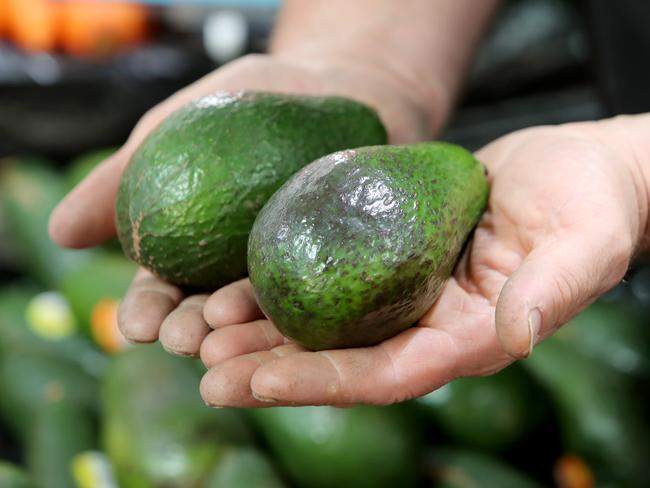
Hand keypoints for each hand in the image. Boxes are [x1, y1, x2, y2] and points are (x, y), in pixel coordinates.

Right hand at [48, 53, 435, 351]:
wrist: (342, 89)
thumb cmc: (255, 102)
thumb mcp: (178, 123)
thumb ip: (123, 175)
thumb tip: (61, 232)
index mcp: (195, 251)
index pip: (162, 292)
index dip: (146, 311)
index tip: (138, 326)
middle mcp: (239, 272)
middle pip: (208, 316)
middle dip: (191, 334)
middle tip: (185, 342)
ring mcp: (293, 275)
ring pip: (264, 319)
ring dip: (243, 338)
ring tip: (231, 343)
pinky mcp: (343, 273)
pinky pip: (325, 300)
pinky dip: (306, 315)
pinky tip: (298, 333)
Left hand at [196, 117, 648, 406]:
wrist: (577, 172)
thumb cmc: (590, 205)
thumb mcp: (584, 242)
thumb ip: (553, 289)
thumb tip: (516, 332)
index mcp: (467, 337)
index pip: (384, 375)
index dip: (318, 382)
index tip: (251, 381)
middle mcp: (427, 324)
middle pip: (338, 359)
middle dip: (269, 367)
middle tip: (202, 363)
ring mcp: (405, 291)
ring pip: (323, 323)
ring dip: (262, 330)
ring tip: (201, 327)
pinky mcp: (390, 254)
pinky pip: (329, 276)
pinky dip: (283, 283)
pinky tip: (238, 281)